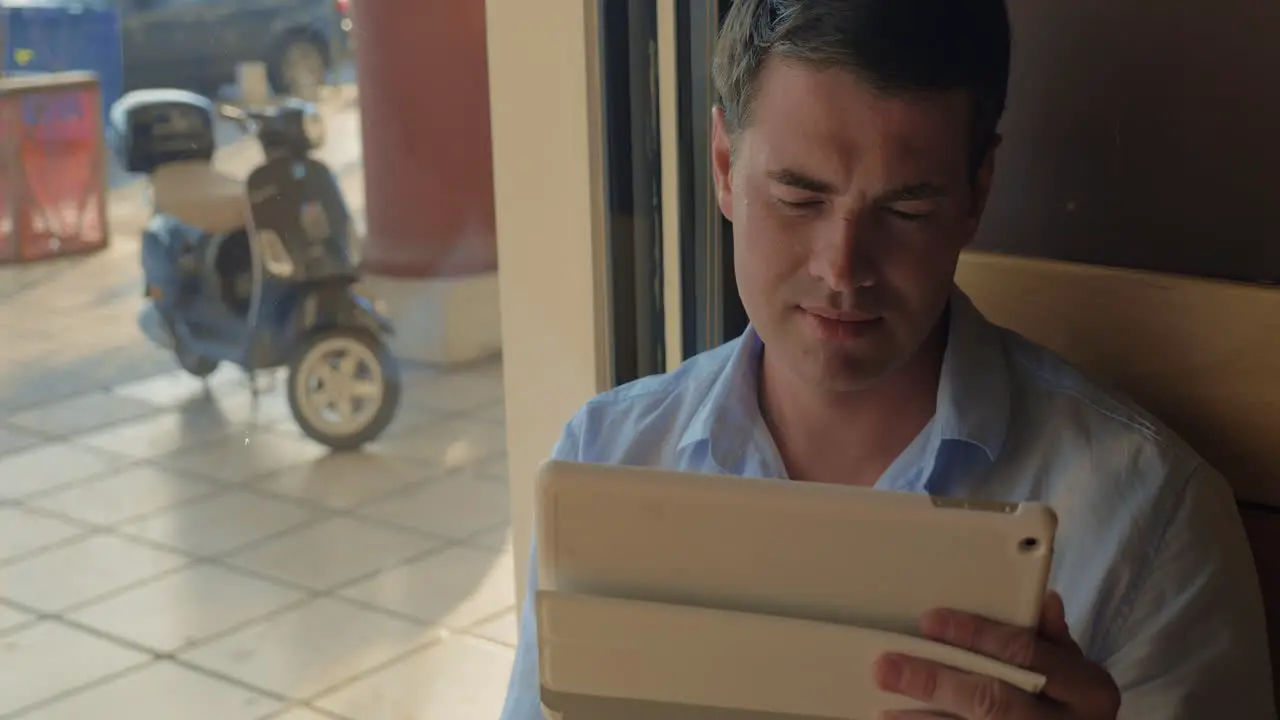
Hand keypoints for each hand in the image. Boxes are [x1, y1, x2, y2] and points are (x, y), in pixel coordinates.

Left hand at [871, 591, 1119, 718]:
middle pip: (992, 700)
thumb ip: (1051, 638)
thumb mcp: (1072, 669)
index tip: (929, 622)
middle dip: (936, 682)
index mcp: (1087, 689)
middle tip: (886, 667)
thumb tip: (1043, 599)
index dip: (976, 634)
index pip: (1025, 652)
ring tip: (885, 707)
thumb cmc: (1071, 702)